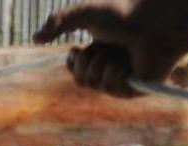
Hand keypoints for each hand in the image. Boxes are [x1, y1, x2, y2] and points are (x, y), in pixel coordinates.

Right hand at [33, 1, 183, 96]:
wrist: (153, 23)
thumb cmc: (123, 14)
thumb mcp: (84, 12)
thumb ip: (58, 21)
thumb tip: (35, 39)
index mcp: (100, 50)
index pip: (76, 68)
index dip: (72, 62)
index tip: (76, 50)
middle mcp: (110, 65)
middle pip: (81, 79)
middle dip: (86, 62)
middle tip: (102, 49)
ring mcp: (122, 79)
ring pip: (93, 84)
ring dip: (102, 64)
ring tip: (119, 52)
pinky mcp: (133, 90)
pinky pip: (109, 88)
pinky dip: (114, 72)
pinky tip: (127, 62)